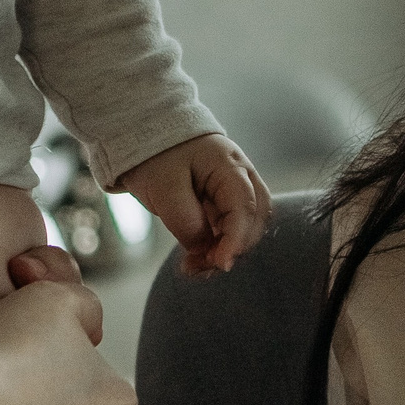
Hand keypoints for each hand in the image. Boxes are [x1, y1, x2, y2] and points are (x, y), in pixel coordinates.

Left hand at [122, 132, 269, 274]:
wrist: (151, 137)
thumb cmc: (157, 156)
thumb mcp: (163, 187)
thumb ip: (186, 220)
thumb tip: (204, 249)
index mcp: (229, 166)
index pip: (245, 207)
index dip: (236, 239)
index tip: (220, 264)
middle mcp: (242, 178)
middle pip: (254, 220)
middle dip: (232, 249)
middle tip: (199, 267)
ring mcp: (236, 191)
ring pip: (246, 228)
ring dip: (225, 252)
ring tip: (193, 267)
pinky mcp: (225, 203)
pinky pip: (230, 230)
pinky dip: (217, 248)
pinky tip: (196, 260)